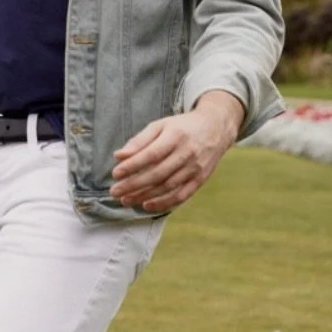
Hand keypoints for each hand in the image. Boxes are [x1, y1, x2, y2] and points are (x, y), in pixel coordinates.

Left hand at [111, 92, 244, 212]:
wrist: (216, 128)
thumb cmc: (182, 127)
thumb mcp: (161, 125)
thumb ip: (140, 140)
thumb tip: (119, 156)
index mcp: (176, 136)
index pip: (152, 154)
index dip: (133, 165)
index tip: (116, 173)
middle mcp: (187, 153)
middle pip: (158, 174)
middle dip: (134, 185)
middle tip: (115, 192)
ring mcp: (195, 168)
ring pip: (167, 187)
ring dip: (145, 196)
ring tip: (126, 200)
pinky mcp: (200, 179)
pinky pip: (181, 196)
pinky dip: (164, 203)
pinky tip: (147, 206)